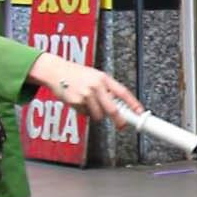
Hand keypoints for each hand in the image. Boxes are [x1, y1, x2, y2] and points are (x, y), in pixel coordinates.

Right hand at [29, 52, 144, 123]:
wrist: (56, 71)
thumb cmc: (77, 74)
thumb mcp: (95, 76)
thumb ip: (107, 88)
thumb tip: (119, 104)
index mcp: (104, 78)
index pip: (123, 92)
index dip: (133, 103)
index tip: (139, 112)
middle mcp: (96, 86)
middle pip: (112, 109)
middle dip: (119, 120)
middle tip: (122, 125)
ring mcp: (86, 94)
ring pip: (98, 115)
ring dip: (97, 114)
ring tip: (91, 104)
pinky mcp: (76, 102)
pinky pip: (85, 114)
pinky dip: (84, 111)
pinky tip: (80, 102)